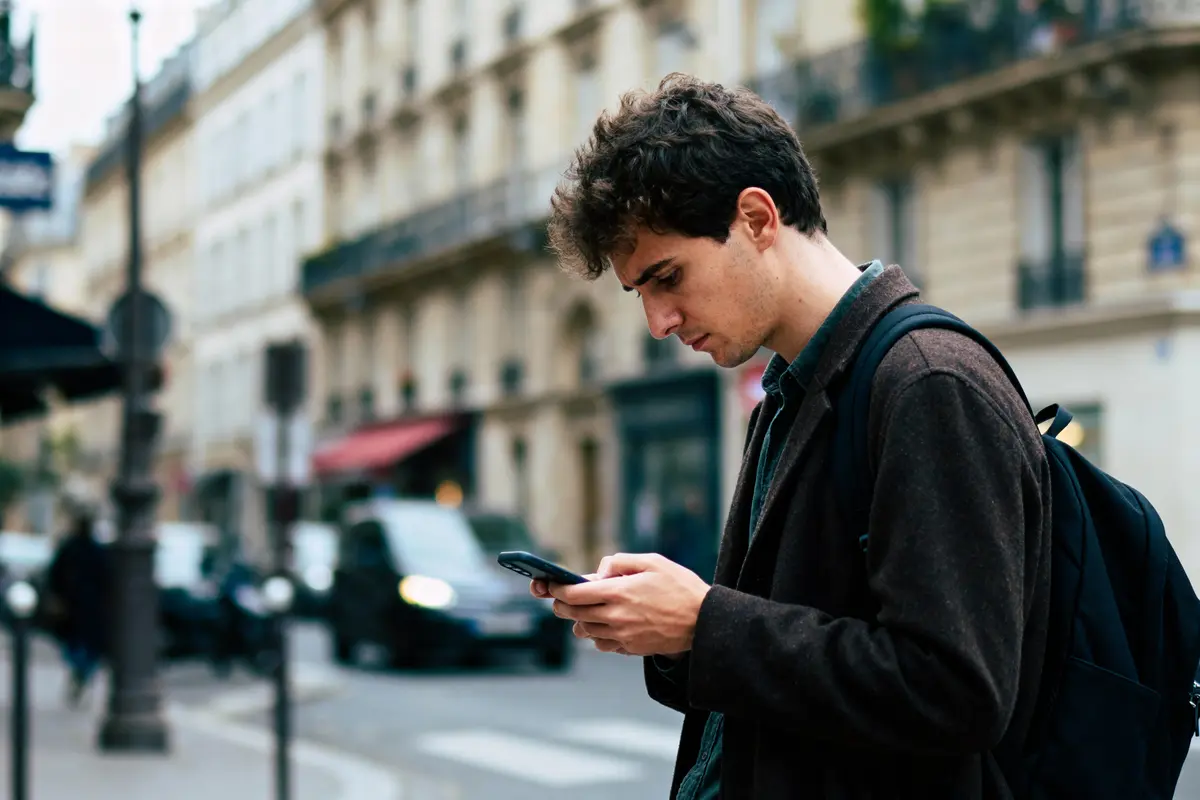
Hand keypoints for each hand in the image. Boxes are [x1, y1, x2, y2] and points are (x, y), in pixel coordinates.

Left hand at [547, 552, 709, 656]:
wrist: (705, 622)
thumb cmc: (680, 587)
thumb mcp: (652, 561)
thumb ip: (619, 562)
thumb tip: (598, 573)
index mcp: (619, 592)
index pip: (574, 594)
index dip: (557, 590)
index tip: (551, 585)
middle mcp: (616, 616)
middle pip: (573, 614)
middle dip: (562, 605)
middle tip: (561, 598)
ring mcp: (623, 635)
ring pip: (585, 631)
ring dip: (578, 620)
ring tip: (584, 611)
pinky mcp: (631, 648)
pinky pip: (602, 644)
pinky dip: (596, 635)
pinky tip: (604, 625)